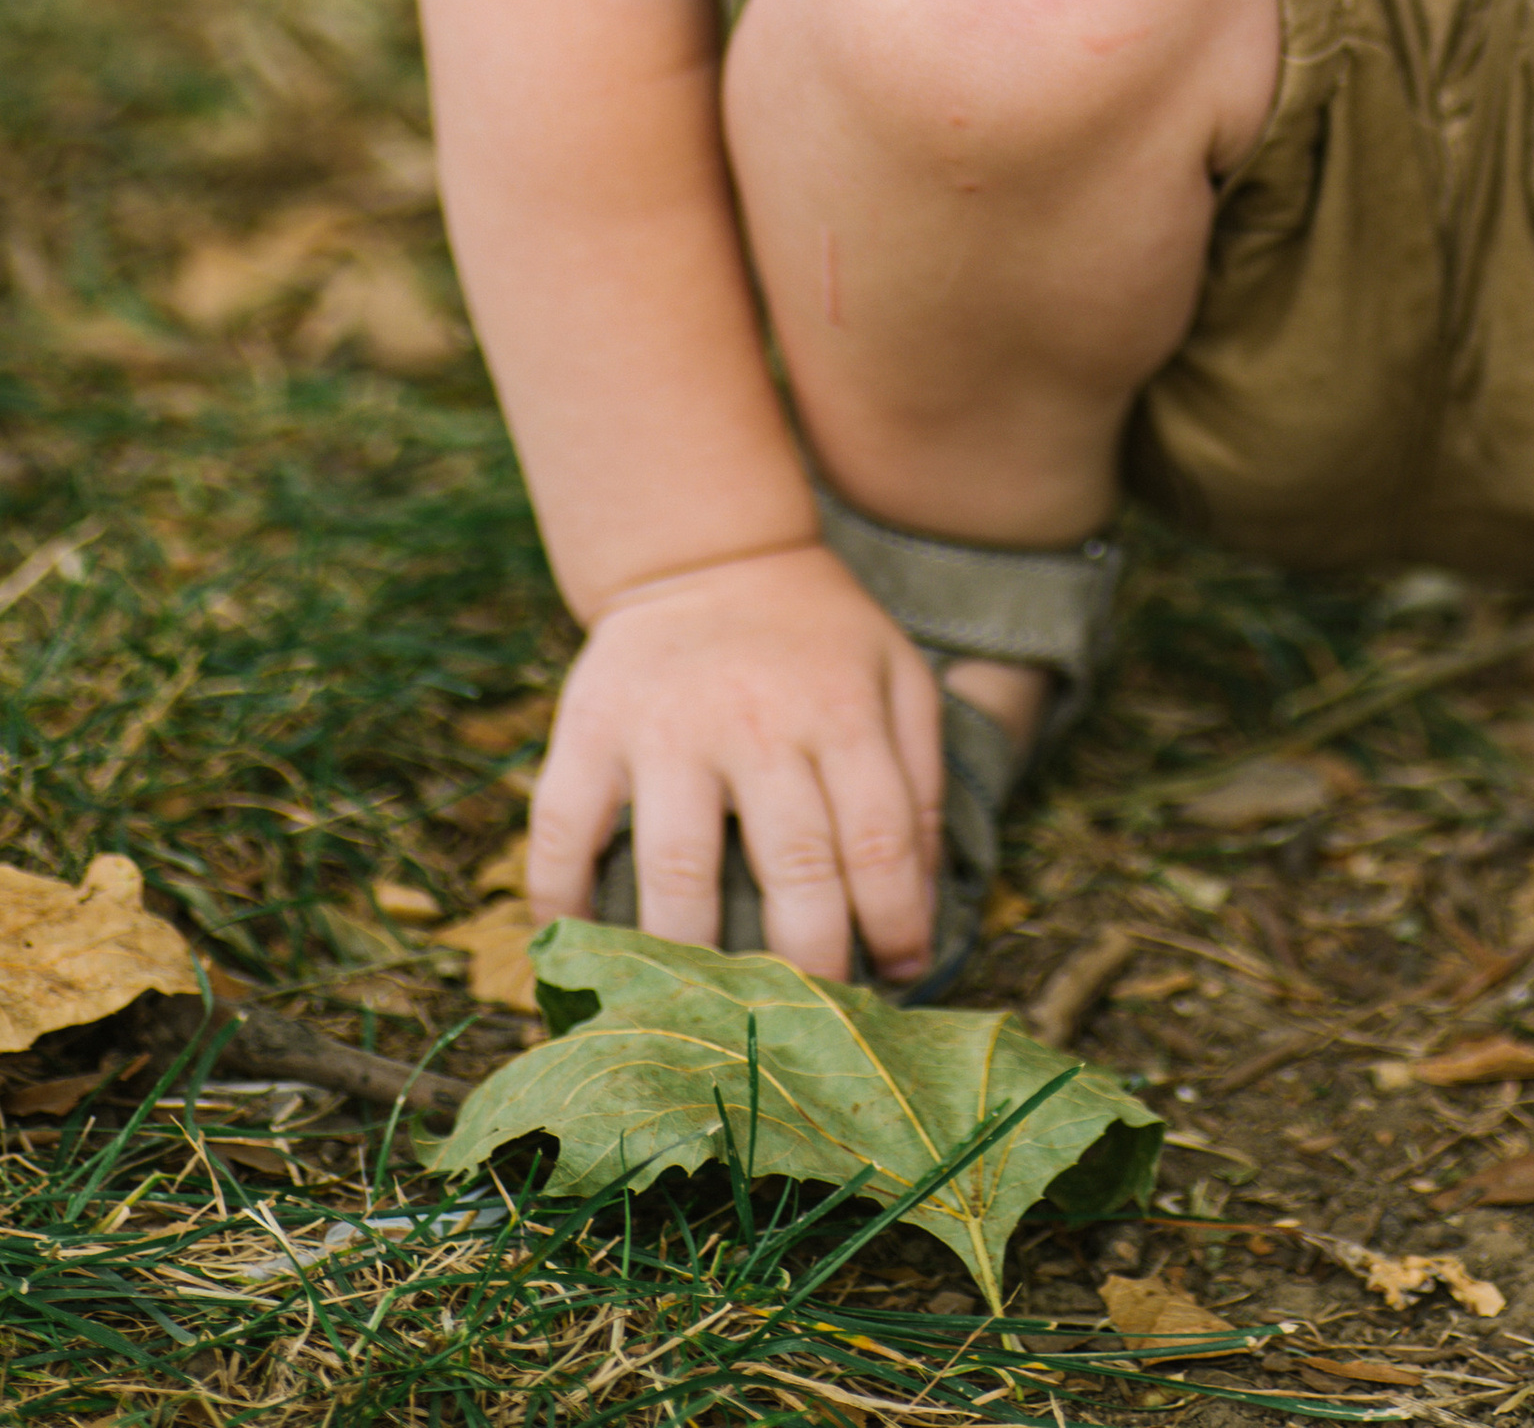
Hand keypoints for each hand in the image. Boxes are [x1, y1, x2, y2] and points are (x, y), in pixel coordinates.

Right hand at [526, 540, 945, 982]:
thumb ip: (920, 790)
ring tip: (707, 1019)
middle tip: (807, 1026)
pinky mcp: (587, 731)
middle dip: (806, 965)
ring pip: (677, 873)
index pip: (879, 840)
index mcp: (841, 708)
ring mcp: (663, 728)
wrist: (708, 555)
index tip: (895, 979)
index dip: (894, 925)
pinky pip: (563, 835)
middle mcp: (755, 720)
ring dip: (693, 963)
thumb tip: (916, 922)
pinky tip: (584, 962)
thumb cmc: (817, 642)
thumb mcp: (896, 682)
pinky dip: (565, 910)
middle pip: (790, 868)